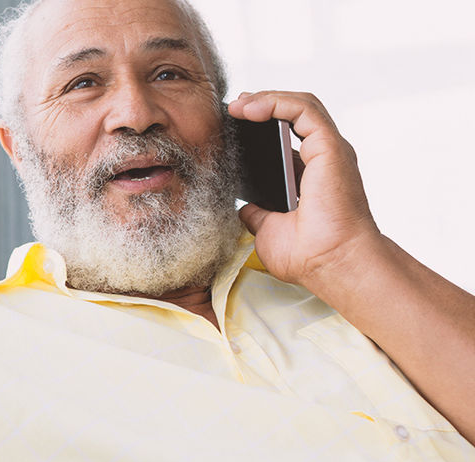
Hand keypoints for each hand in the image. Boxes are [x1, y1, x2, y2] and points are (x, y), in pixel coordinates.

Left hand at [228, 91, 386, 289]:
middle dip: (261, 105)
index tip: (231, 126)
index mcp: (311, 175)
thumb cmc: (309, 255)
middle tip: (231, 108)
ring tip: (236, 105)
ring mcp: (329, 151)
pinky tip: (249, 108)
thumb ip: (258, 214)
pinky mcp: (330, 147)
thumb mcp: (268, 230)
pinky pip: (303, 109)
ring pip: (299, 105)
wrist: (331, 263)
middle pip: (293, 116)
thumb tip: (244, 207)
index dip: (261, 126)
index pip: (288, 138)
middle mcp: (323, 159)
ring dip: (266, 98)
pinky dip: (276, 101)